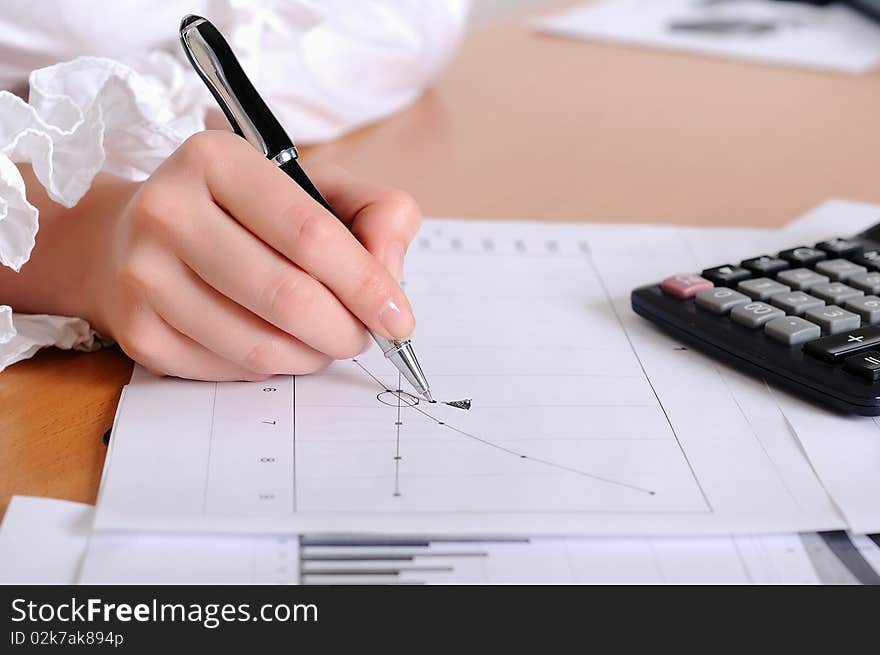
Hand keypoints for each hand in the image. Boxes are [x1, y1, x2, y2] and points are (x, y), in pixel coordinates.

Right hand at [89, 131, 420, 379]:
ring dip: (314, 355)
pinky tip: (281, 344)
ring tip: (327, 340)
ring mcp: (144, 275)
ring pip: (260, 345)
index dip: (366, 285)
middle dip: (346, 330)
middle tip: (363, 335)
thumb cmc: (243, 212)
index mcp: (215, 159)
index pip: (310, 234)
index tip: (398, 318)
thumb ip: (376, 212)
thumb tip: (391, 272)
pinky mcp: (137, 331)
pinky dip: (274, 367)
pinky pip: (231, 370)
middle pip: (287, 297)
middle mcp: (167, 212)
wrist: (131, 236)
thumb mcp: (315, 186)